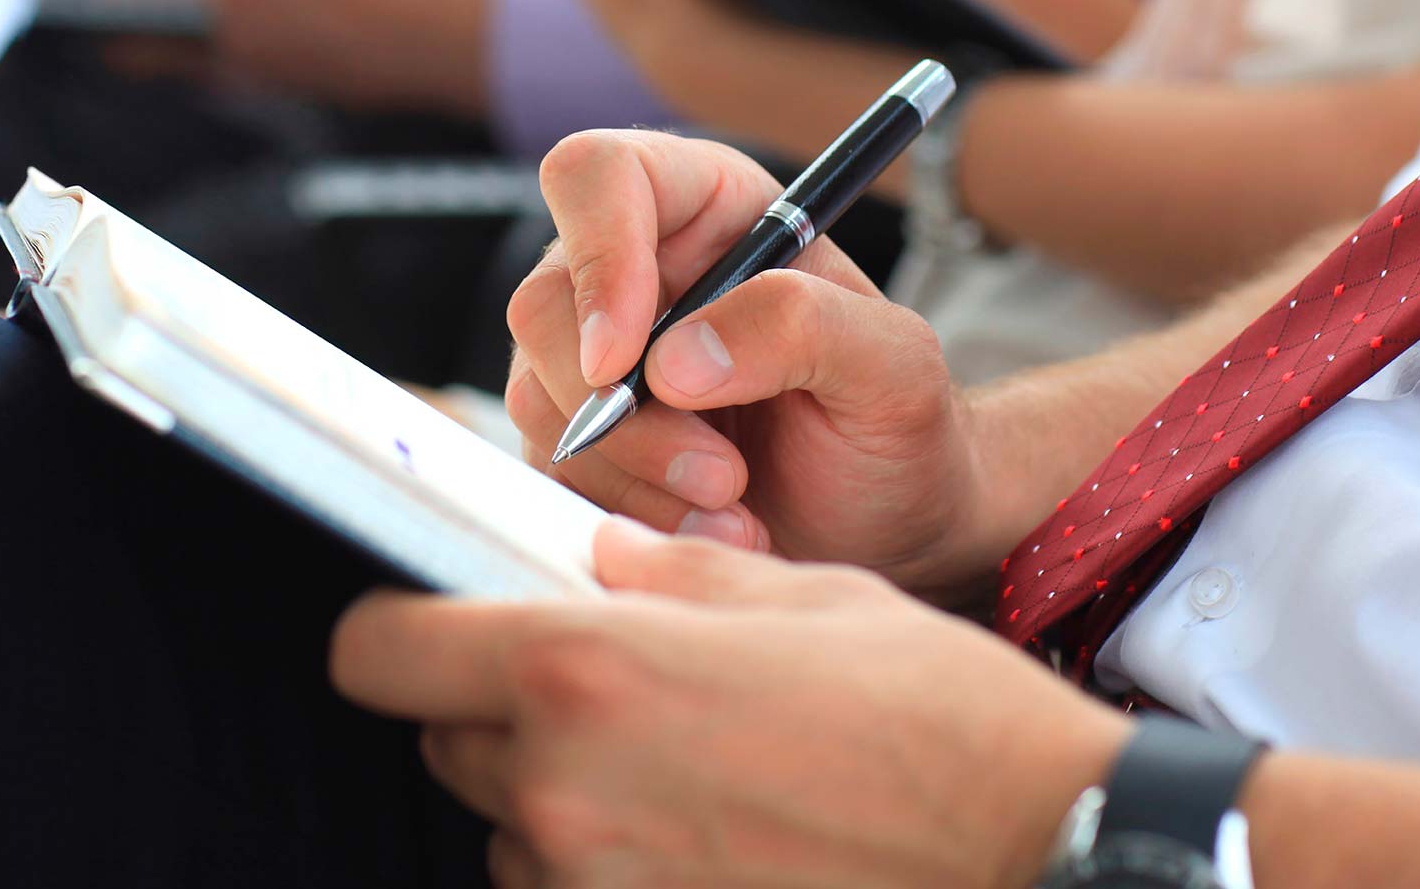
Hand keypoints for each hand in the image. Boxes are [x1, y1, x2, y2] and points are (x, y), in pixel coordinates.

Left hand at [332, 520, 1129, 888]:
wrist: (1038, 850)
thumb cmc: (933, 717)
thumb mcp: (798, 595)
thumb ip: (668, 578)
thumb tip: (601, 562)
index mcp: (587, 672)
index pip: (381, 654)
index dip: (400, 634)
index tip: (435, 625)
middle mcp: (565, 794)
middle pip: (447, 743)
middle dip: (506, 712)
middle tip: (614, 693)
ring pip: (516, 832)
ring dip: (567, 800)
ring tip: (692, 773)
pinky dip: (620, 867)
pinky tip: (715, 838)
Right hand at [502, 128, 1027, 604]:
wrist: (889, 521)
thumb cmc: (896, 424)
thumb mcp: (894, 366)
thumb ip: (801, 327)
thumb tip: (672, 363)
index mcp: (705, 206)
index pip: (598, 177)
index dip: (598, 258)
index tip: (628, 363)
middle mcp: (635, 268)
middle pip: (544, 303)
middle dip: (625, 412)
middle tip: (724, 475)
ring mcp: (594, 355)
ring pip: (541, 399)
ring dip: (638, 475)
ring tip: (740, 510)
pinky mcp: (581, 436)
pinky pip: (555, 472)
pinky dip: (632, 514)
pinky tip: (712, 528)